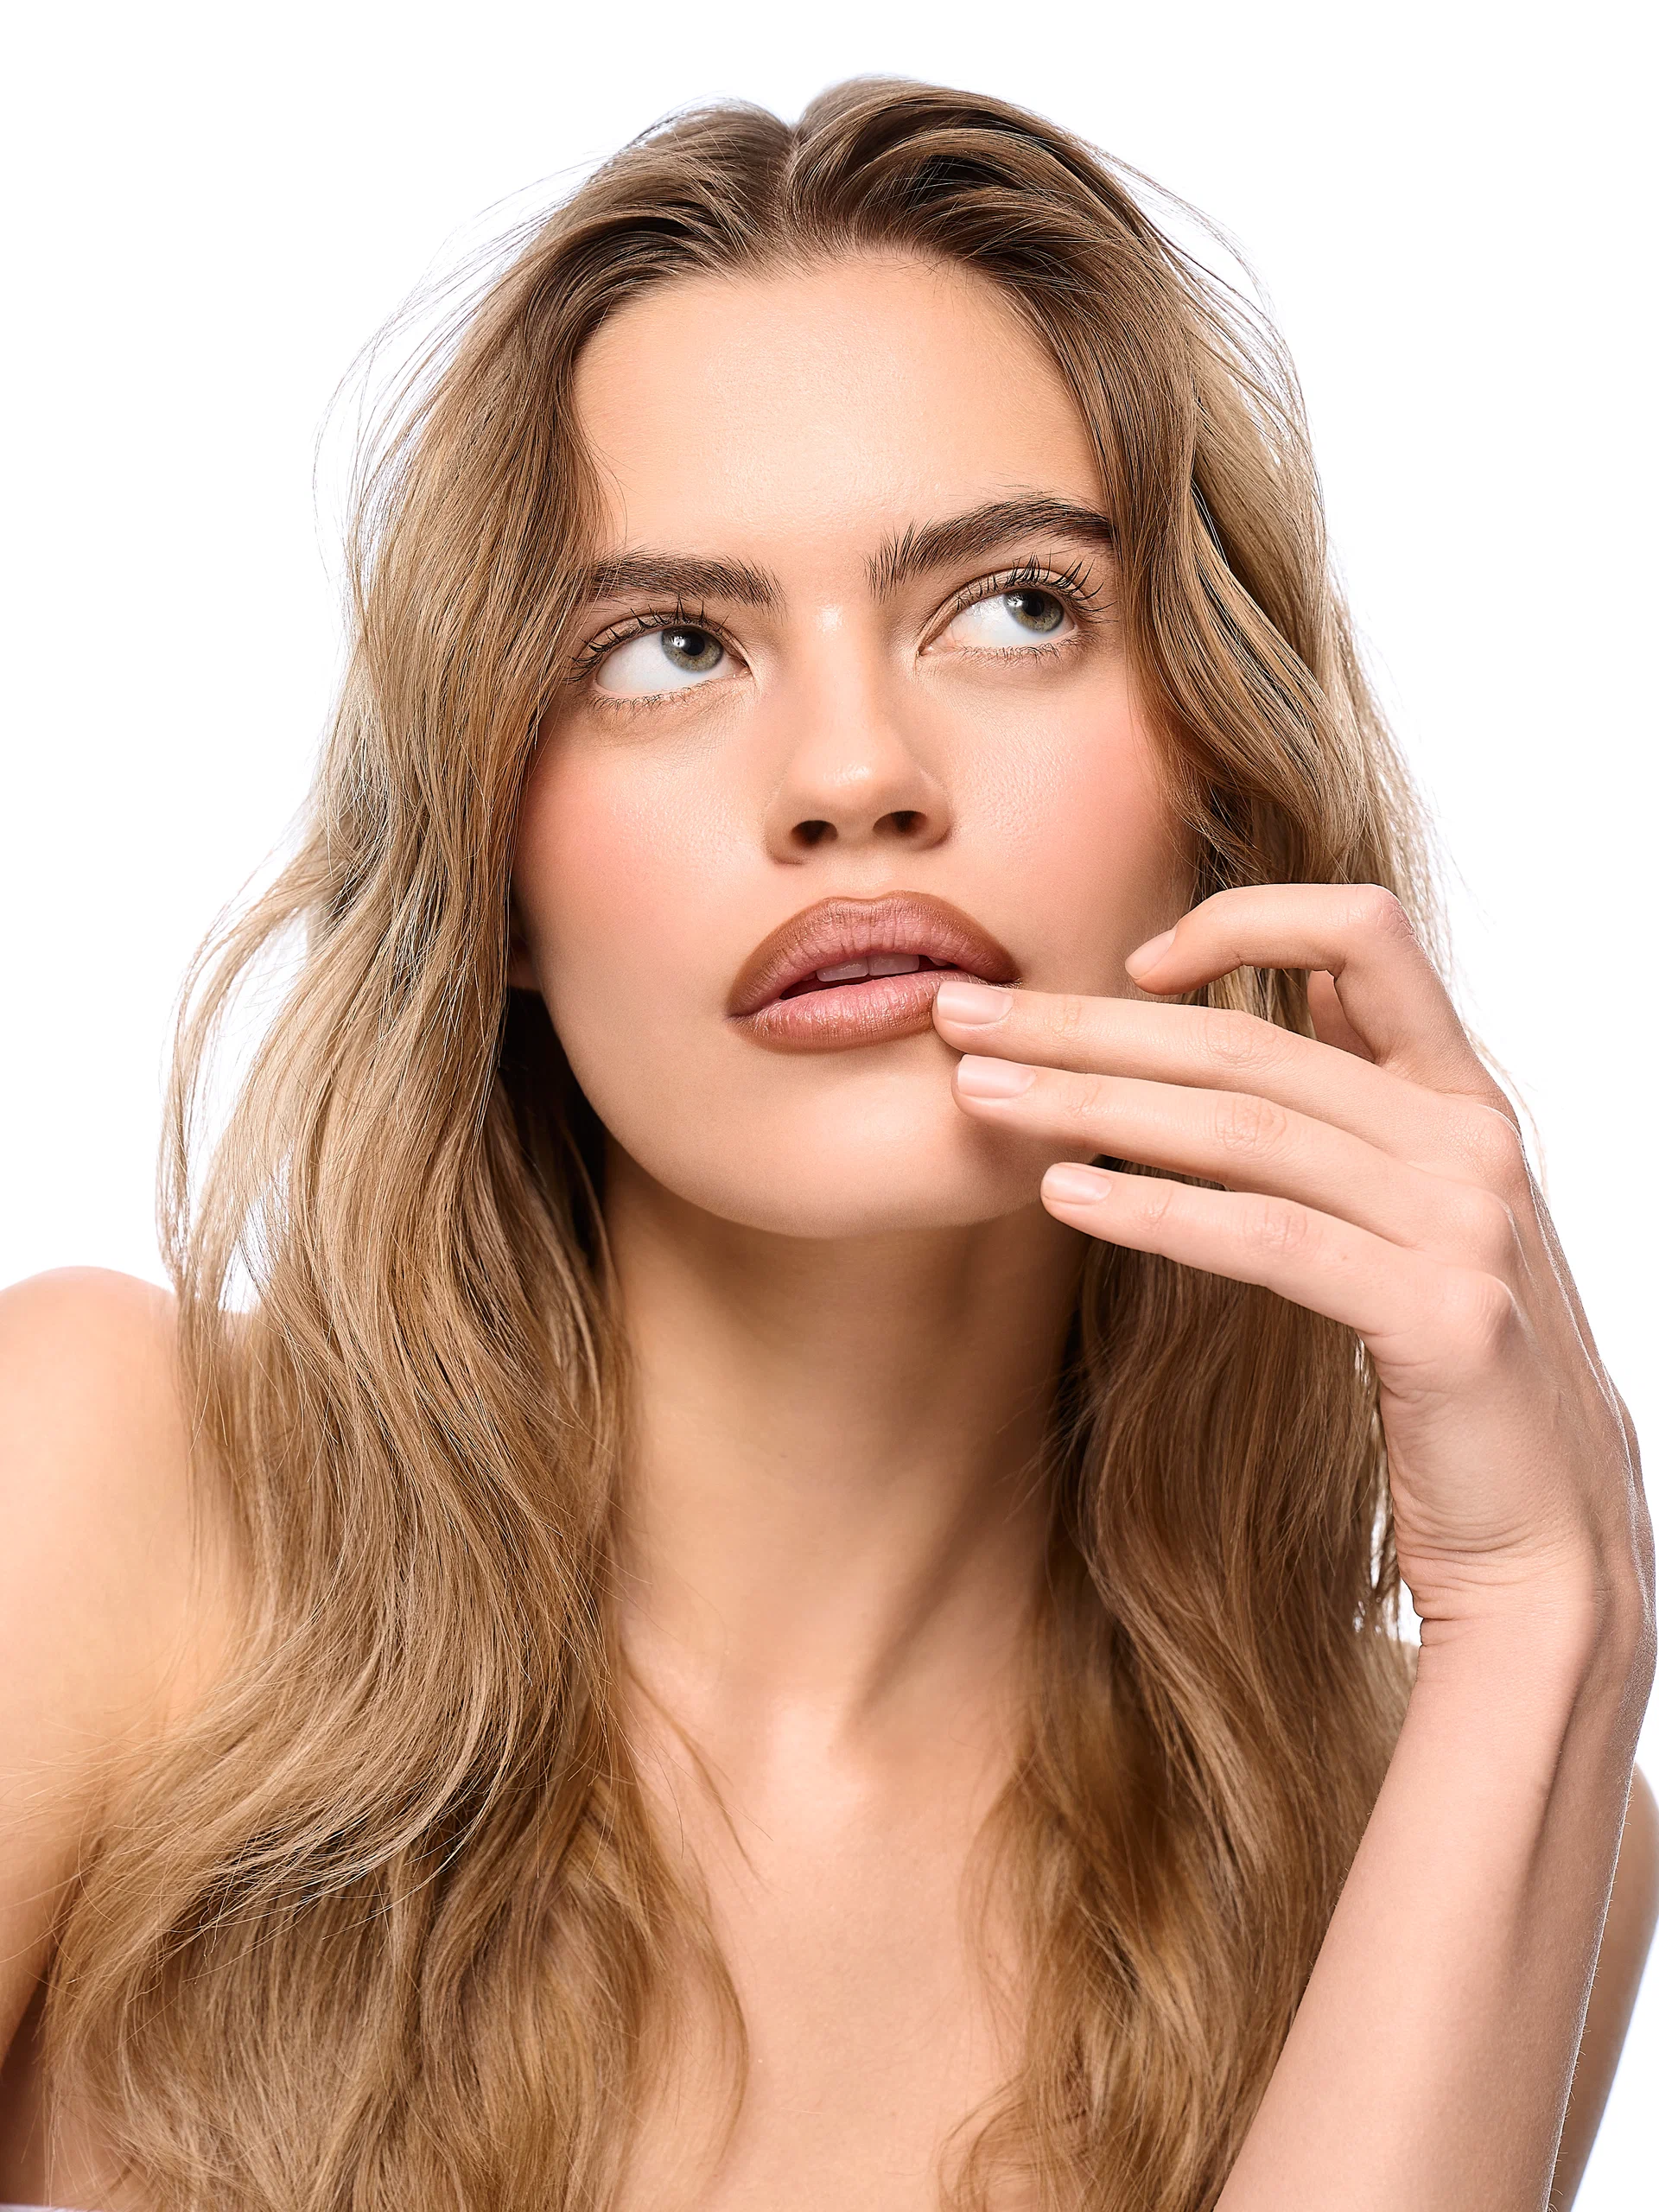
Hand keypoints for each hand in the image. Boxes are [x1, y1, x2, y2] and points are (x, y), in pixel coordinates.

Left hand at [933, 884, 1649, 1641]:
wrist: (1545, 1538)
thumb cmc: (1449, 1368)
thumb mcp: (1418, 1208)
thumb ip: (1368, 1100)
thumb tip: (1300, 988)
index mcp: (1459, 1095)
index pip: (1363, 932)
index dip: (1244, 919)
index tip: (1129, 960)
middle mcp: (1470, 1138)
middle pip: (1249, 1044)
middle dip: (1087, 1025)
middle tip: (963, 1020)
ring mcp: (1465, 1225)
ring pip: (1245, 1130)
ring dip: (1091, 1107)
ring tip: (981, 1099)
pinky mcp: (1443, 1318)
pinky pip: (1269, 1238)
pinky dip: (1157, 1211)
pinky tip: (1066, 1195)